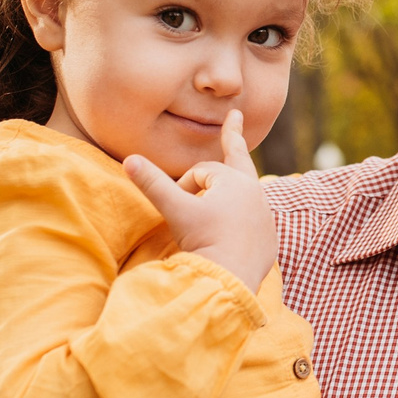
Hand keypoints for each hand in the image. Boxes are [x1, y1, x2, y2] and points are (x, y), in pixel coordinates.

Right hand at [124, 110, 277, 290]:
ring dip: (235, 187)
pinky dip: (243, 217)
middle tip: (235, 118)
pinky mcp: (268, 239)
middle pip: (239, 162)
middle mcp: (255, 194)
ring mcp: (264, 217)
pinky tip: (239, 223)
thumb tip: (129, 160)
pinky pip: (253, 221)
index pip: (204, 171)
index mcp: (235, 182)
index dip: (185, 183)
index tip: (178, 199)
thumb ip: (153, 184)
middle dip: (233, 140)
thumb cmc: (204, 240)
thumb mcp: (175, 210)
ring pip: (245, 195)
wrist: (230, 280)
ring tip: (236, 176)